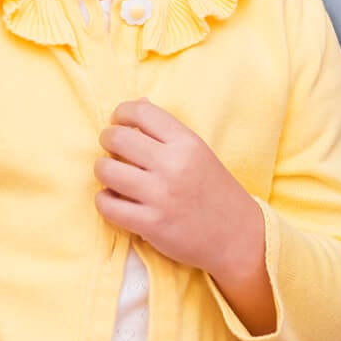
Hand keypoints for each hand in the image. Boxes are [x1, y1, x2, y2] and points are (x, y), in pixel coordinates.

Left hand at [94, 99, 262, 287]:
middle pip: (116, 138)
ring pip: (105, 170)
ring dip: (103, 171)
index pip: (140, 112)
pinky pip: (107, 205)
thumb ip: (168, 131)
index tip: (119, 122)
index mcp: (186, 142)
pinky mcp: (151, 224)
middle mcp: (173, 165)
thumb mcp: (199, 152)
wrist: (238, 237)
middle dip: (107, 141)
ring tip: (112, 176)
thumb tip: (138, 103)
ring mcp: (160, 195)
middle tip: (111, 149)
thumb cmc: (216, 191)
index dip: (121, 113)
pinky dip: (104, 200)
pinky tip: (115, 200)